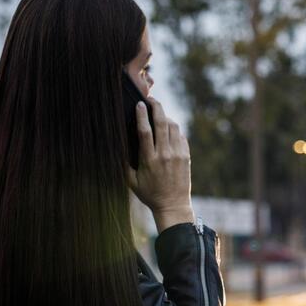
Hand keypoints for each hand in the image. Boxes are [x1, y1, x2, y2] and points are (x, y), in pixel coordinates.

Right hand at [126, 96, 193, 230]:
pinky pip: (181, 136)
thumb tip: (118, 147)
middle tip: (151, 99)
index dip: (141, 115)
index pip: (145, 131)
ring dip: (166, 117)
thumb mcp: (131, 181)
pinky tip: (168, 130)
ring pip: (173, 127)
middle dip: (156, 107)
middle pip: (161, 123)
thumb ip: (125, 163)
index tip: (139, 104)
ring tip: (158, 115)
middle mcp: (164, 154)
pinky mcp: (186, 157)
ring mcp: (177, 154)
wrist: (173, 205)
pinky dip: (174, 130)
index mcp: (149, 159)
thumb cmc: (149, 194)